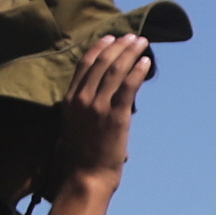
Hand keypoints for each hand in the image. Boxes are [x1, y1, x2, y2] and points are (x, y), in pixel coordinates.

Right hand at [47, 30, 150, 185]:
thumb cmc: (80, 158)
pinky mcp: (116, 116)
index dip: (99, 47)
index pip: (84, 64)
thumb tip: (101, 95)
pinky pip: (129, 86)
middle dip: (119, 45)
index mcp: (69, 100)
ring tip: (143, 43)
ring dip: (131, 52)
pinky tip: (146, 63)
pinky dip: (138, 71)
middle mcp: (82, 99)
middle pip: (102, 61)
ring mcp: (98, 106)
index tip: (111, 38)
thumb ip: (83, 107)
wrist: (85, 178)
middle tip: (133, 36)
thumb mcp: (73, 125)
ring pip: (116, 70)